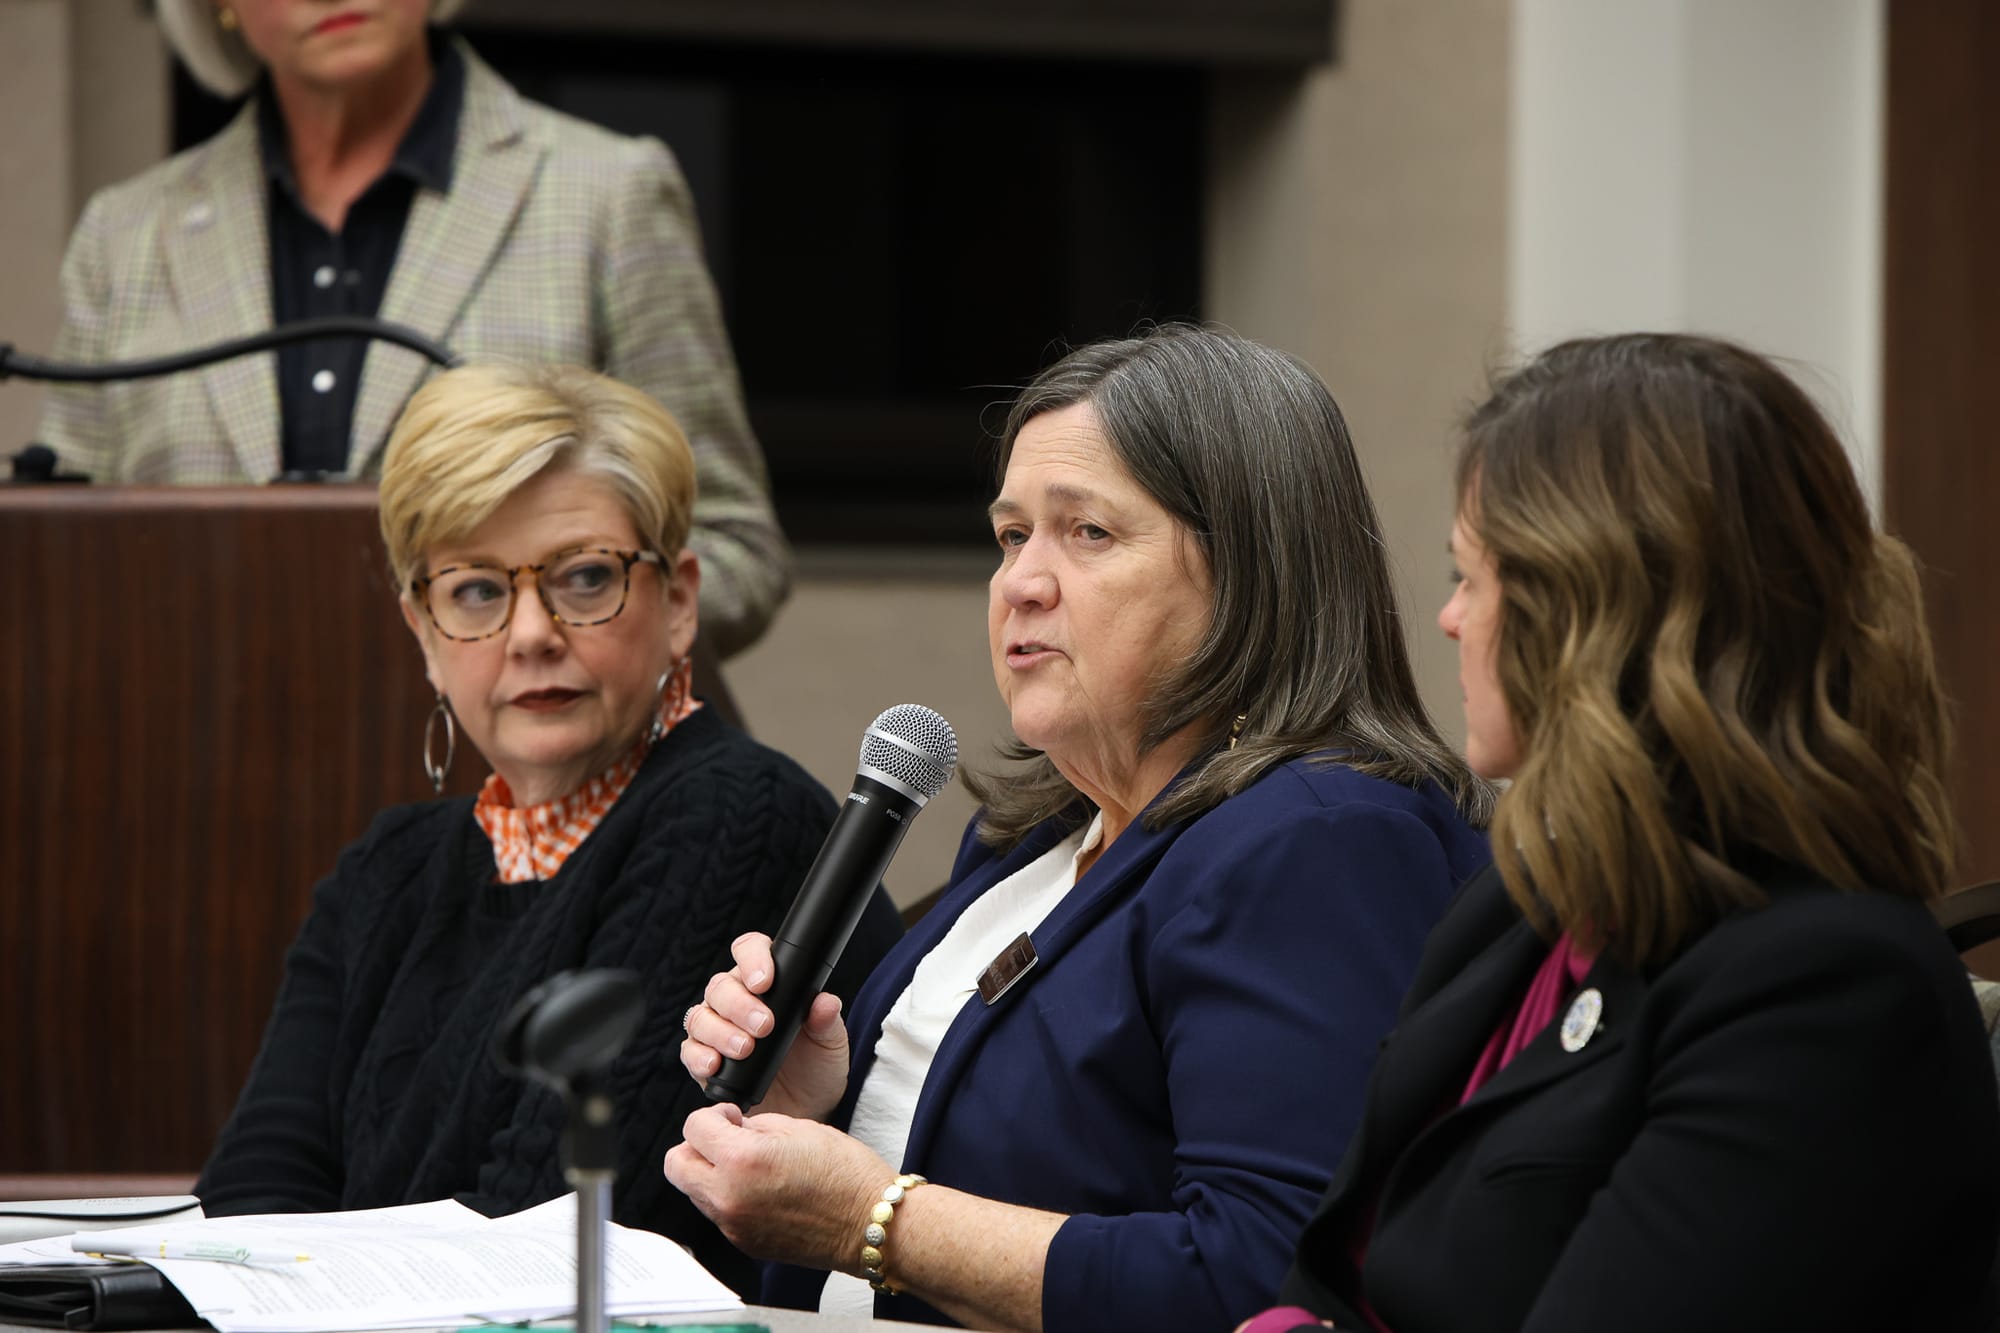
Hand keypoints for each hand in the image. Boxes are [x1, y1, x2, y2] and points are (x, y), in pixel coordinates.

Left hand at [664, 1101, 889, 1271]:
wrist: (870, 1223)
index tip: (731, 1116)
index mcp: (742, 1160)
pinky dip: (729, 1196)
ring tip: (748, 1164)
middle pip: (676, 1164)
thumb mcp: (799, 1128)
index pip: (694, 1127)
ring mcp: (734, 1225)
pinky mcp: (744, 1243)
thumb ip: (753, 1126)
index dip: (713, 1115)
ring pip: (693, 1190)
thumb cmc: (846, 1174)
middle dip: (697, 1145)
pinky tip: (761, 1188)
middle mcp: (729, 1197)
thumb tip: (732, 1129)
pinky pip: (718, 1213)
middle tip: (726, 1139)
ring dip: (710, 1172)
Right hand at [681, 931, 850, 1119]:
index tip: (765, 982)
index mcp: (766, 982)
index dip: (753, 959)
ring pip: (700, 1016)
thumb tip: (825, 1002)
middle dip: (740, 1005)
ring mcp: (715, 1029)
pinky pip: (689, 1051)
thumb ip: (826, 1020)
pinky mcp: (702, 1060)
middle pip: (721, 986)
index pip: (750, 951)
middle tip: (764, 1025)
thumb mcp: (830, 1042)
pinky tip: (715, 1065)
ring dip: (721, 1032)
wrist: (804, 1109)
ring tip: (745, 1049)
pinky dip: (699, 1057)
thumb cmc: (816, 1067)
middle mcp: (735, 999)